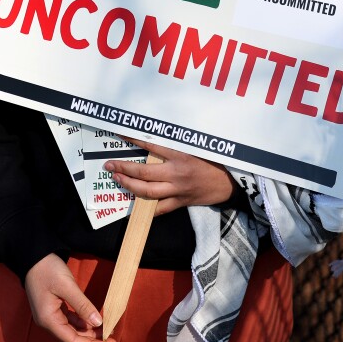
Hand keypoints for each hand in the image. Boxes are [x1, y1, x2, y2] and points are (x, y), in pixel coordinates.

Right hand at [24, 254, 115, 341]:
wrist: (33, 257)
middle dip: (92, 339)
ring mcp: (49, 315)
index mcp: (48, 319)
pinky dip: (82, 322)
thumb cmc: (47, 269)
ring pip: (72, 330)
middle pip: (72, 337)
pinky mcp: (52, 309)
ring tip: (106, 329)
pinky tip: (93, 320)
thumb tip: (98, 323)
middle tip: (112, 337)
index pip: (72, 340)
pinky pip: (69, 321)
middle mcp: (47, 322)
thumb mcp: (67, 286)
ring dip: (88, 331)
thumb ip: (82, 306)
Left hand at [104, 137, 236, 215]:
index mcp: (181, 155)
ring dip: (129, 185)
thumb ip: (177, 143)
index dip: (133, 139)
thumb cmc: (215, 161)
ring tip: (117, 179)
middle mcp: (176, 173)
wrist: (232, 182)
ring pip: (147, 192)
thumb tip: (156, 136)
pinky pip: (160, 207)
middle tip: (109, 165)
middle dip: (123, 168)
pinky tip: (134, 202)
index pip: (151, 145)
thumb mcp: (197, 147)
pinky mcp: (181, 202)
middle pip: (143, 172)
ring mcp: (177, 190)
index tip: (120, 133)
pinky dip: (146, 206)